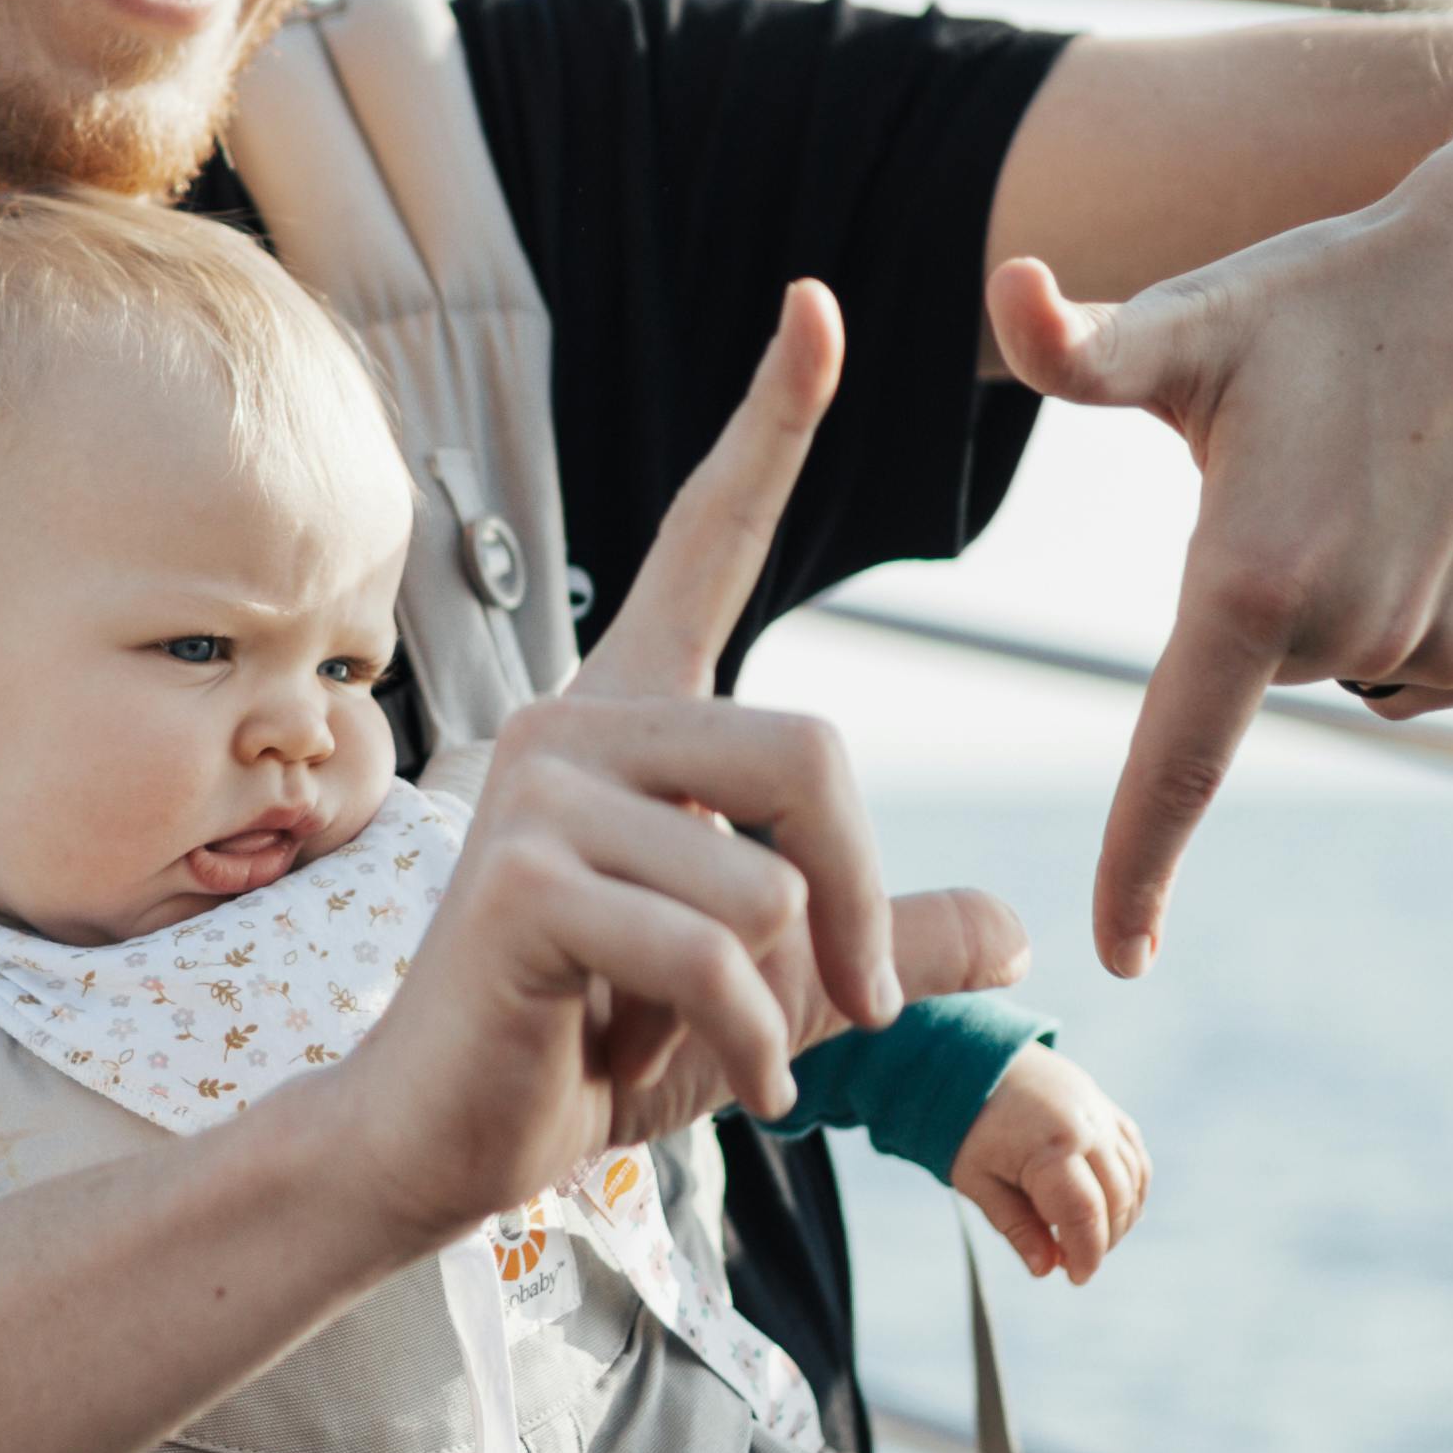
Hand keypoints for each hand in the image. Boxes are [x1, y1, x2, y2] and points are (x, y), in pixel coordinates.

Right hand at [316, 287, 910, 1241]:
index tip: (817, 307)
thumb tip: (1014, 933)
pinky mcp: (519, 885)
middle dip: (860, 899)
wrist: (438, 1145)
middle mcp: (573, 727)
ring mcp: (536, 799)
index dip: (768, 425)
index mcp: (630, 721)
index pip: (706, 540)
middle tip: (857, 1003)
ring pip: (765, 874)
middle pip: (811, 753)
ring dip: (793, 1000)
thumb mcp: (776, 994)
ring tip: (743, 1058)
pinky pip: (712, 948)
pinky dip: (749, 1040)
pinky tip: (726, 1087)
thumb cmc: (586, 1053)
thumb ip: (882, 948)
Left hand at [953, 1047, 1149, 1285]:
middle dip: (1103, 1240)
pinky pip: (1134, 1155)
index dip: (1086, 1253)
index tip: (1076, 1277)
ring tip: (1089, 1237)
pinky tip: (1113, 1207)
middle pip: (1116, 1201)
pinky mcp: (1107, 1107)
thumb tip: (1046, 1270)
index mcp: (1050, 1148)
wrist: (975, 1060)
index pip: (1085, 1214)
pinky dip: (1132, 1186)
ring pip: (1133, 1180)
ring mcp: (1101, 1114)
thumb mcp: (978, 1182)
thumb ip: (1016, 1227)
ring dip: (1121, 1217)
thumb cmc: (968, 1126)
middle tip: (1076, 1261)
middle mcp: (1086, 1128)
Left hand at [992, 123, 1452, 978]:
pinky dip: (1416, 606)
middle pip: (1260, 672)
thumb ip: (1082, 350)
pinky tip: (1449, 503)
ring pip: (1346, 667)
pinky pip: (1424, 668)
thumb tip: (1006, 289)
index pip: (1176, 760)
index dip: (1138, 861)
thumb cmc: (1339, 289)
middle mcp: (1355, 630)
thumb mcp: (1202, 319)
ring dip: (1345, 595)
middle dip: (1261, 592)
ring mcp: (1449, 647)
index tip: (1121, 951)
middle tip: (1312, 467)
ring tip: (1390, 470)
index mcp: (1253, 574)